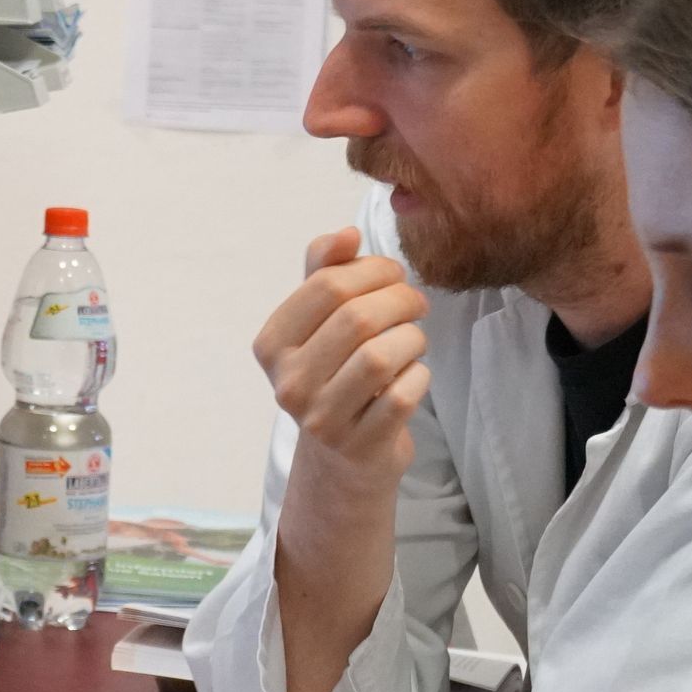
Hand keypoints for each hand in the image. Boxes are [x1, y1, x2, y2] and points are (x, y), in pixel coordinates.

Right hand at [253, 228, 430, 488]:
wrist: (342, 458)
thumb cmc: (334, 374)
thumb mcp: (319, 321)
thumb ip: (326, 271)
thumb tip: (348, 233)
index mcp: (272, 344)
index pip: (326, 285)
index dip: (373, 270)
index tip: (395, 275)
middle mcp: (289, 383)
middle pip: (356, 318)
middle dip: (400, 299)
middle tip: (416, 303)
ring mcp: (323, 419)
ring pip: (381, 357)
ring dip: (412, 338)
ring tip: (414, 339)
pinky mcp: (360, 445)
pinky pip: (403, 396)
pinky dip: (419, 376)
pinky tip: (414, 374)